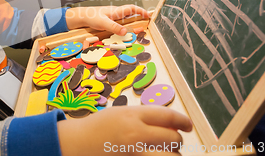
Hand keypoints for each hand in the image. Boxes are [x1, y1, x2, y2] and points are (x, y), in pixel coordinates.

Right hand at [57, 105, 191, 154]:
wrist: (77, 143)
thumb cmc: (98, 127)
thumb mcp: (121, 113)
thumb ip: (143, 117)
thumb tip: (168, 123)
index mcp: (133, 115)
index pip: (168, 116)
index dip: (183, 121)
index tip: (188, 125)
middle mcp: (136, 133)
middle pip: (173, 138)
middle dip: (177, 140)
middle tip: (174, 141)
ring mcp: (134, 152)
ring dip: (172, 154)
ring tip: (167, 152)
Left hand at [65, 5, 150, 34]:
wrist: (82, 17)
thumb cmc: (91, 16)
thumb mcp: (103, 22)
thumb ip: (114, 27)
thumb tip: (125, 32)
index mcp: (116, 11)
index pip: (132, 9)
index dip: (141, 11)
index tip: (148, 15)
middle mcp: (116, 13)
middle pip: (131, 13)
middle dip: (139, 16)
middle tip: (146, 22)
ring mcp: (112, 17)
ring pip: (126, 18)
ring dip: (132, 22)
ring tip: (138, 28)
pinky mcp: (109, 21)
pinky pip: (120, 23)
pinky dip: (125, 26)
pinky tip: (124, 31)